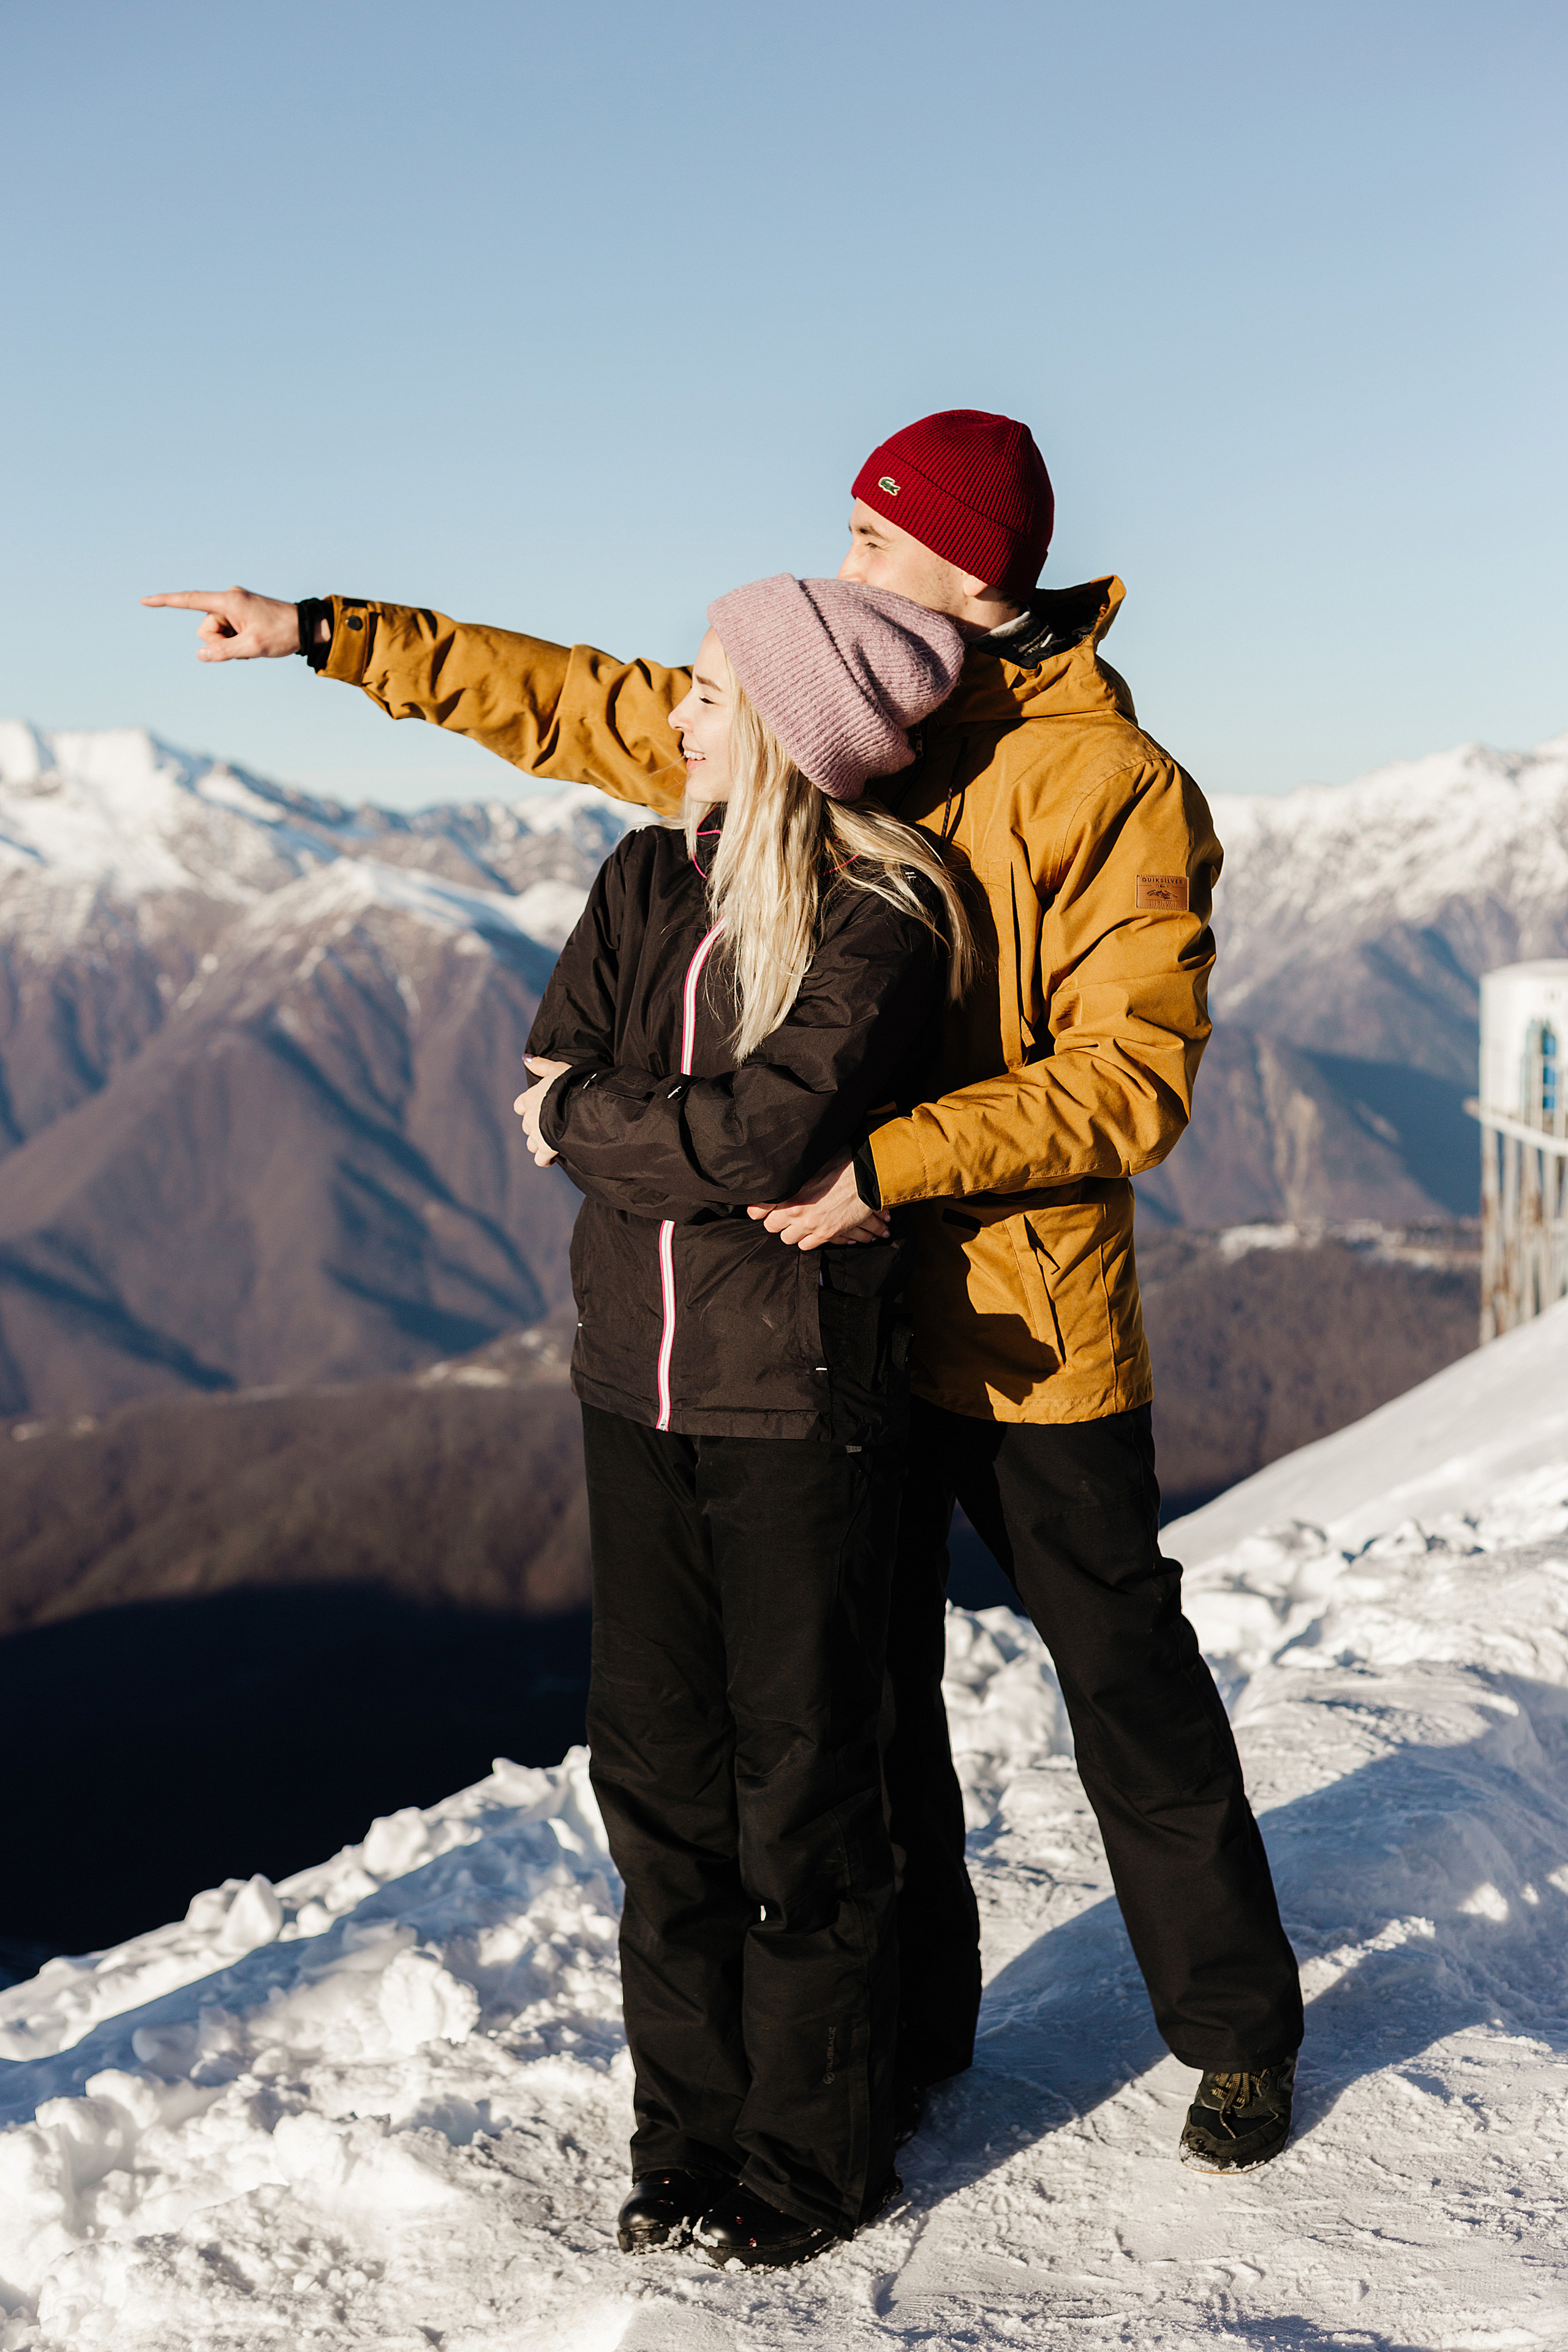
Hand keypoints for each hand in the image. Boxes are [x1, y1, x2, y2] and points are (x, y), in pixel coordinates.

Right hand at [141, 586, 303, 661]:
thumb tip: (200, 654)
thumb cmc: (283, 634)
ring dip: (229, 643)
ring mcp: (235, 605)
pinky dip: (235, 641)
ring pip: (216, 633)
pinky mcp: (241, 612)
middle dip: (220, 642)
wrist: (307, 627)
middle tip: (246, 645)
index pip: (190, 600)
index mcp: (229, 601)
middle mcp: (229, 599)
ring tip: (252, 643)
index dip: (165, 602)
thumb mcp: (252, 647)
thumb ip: (223, 652)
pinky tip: (253, 641)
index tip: (144, 601)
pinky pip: (227, 631)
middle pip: (205, 628)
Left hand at [514, 1055, 570, 1166]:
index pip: (520, 1106)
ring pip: (531, 1143)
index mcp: (530, 1098)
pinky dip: (545, 1160)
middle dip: (535, 1127)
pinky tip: (553, 1157)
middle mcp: (530, 1117)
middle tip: (551, 1125)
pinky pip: (539, 1159)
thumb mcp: (558, 1068)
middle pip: (526, 1126)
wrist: (580, 1105)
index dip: (528, 1108)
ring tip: (553, 1142)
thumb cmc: (572, 1084)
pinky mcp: (545, 1149)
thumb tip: (525, 1058)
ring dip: (539, 1143)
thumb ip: (541, 1065)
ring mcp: (536, 1134)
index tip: (540, 1109)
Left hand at [748, 1152, 889, 1249]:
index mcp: (789, 1191)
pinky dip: (808, 1240)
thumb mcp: (809, 1164)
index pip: (758, 1209)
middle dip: (775, 1222)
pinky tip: (811, 1232)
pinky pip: (806, 1245)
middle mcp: (795, 1210)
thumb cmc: (839, 1163)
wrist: (865, 1175)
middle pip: (771, 1227)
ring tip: (797, 1225)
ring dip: (791, 1232)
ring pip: (788, 1239)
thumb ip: (791, 1173)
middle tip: (781, 1216)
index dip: (758, 1210)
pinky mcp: (826, 1233)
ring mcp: (810, 1224)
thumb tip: (776, 1168)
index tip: (758, 1210)